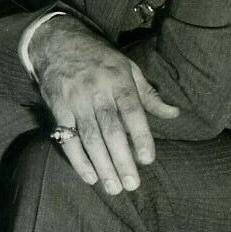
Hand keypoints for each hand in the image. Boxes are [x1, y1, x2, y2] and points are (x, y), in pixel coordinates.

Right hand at [29, 15, 179, 193]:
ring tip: (113, 188)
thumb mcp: (128, 69)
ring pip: (89, 138)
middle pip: (110, 130)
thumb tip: (173, 114)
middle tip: (131, 184)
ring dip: (102, 165)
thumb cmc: (99, 59)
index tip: (147, 159)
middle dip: (121, 160)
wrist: (57, 43)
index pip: (132, 112)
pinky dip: (78, 159)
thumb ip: (148, 95)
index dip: (140, 136)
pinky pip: (67, 138)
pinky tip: (89, 176)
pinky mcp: (57, 109)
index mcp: (118, 80)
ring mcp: (75, 101)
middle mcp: (96, 92)